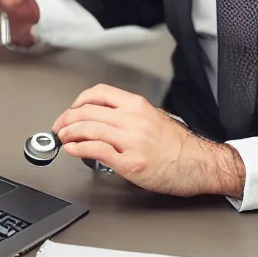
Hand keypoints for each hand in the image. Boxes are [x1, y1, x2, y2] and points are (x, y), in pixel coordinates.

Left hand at [52, 84, 245, 197]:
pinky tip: (72, 149)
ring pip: (89, 128)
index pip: (99, 93)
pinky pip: (97, 151)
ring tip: (62, 137)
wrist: (198, 163)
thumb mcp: (154, 117)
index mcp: (137, 105)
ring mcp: (131, 140)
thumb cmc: (179, 145)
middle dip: (67, 119)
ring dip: (69, 133)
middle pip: (88, 111)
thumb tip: (106, 118)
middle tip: (60, 126)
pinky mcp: (130, 162)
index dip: (78, 101)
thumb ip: (130, 115)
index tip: (71, 110)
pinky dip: (78, 148)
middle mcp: (132, 119)